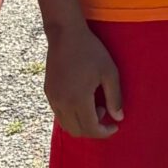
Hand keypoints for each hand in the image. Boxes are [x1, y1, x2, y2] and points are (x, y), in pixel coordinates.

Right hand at [44, 21, 123, 137]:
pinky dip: (72, 116)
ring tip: (95, 105)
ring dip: (81, 123)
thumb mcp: (109, 72)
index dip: (104, 132)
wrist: (65, 34)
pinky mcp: (48, 92)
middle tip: (105, 112)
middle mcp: (62, 103)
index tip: (115, 126)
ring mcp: (52, 99)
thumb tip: (119, 118)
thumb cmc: (91, 51)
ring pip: (66, 125)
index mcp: (78, 100)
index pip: (91, 129)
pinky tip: (82, 100)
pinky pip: (59, 114)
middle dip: (93, 129)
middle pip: (77, 131)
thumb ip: (115, 97)